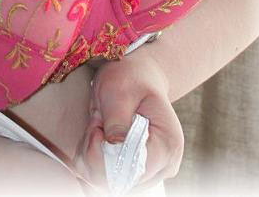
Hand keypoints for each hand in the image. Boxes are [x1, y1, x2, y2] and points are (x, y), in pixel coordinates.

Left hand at [71, 51, 183, 193]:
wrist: (138, 76)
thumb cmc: (131, 78)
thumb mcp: (119, 90)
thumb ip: (116, 120)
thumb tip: (113, 147)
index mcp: (166, 146)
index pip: (132, 170)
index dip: (105, 154)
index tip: (97, 126)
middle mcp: (164, 166)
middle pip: (119, 182)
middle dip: (96, 154)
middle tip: (96, 123)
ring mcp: (150, 172)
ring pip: (108, 183)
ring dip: (92, 156)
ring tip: (98, 126)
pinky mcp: (134, 172)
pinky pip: (104, 178)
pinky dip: (92, 159)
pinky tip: (97, 136)